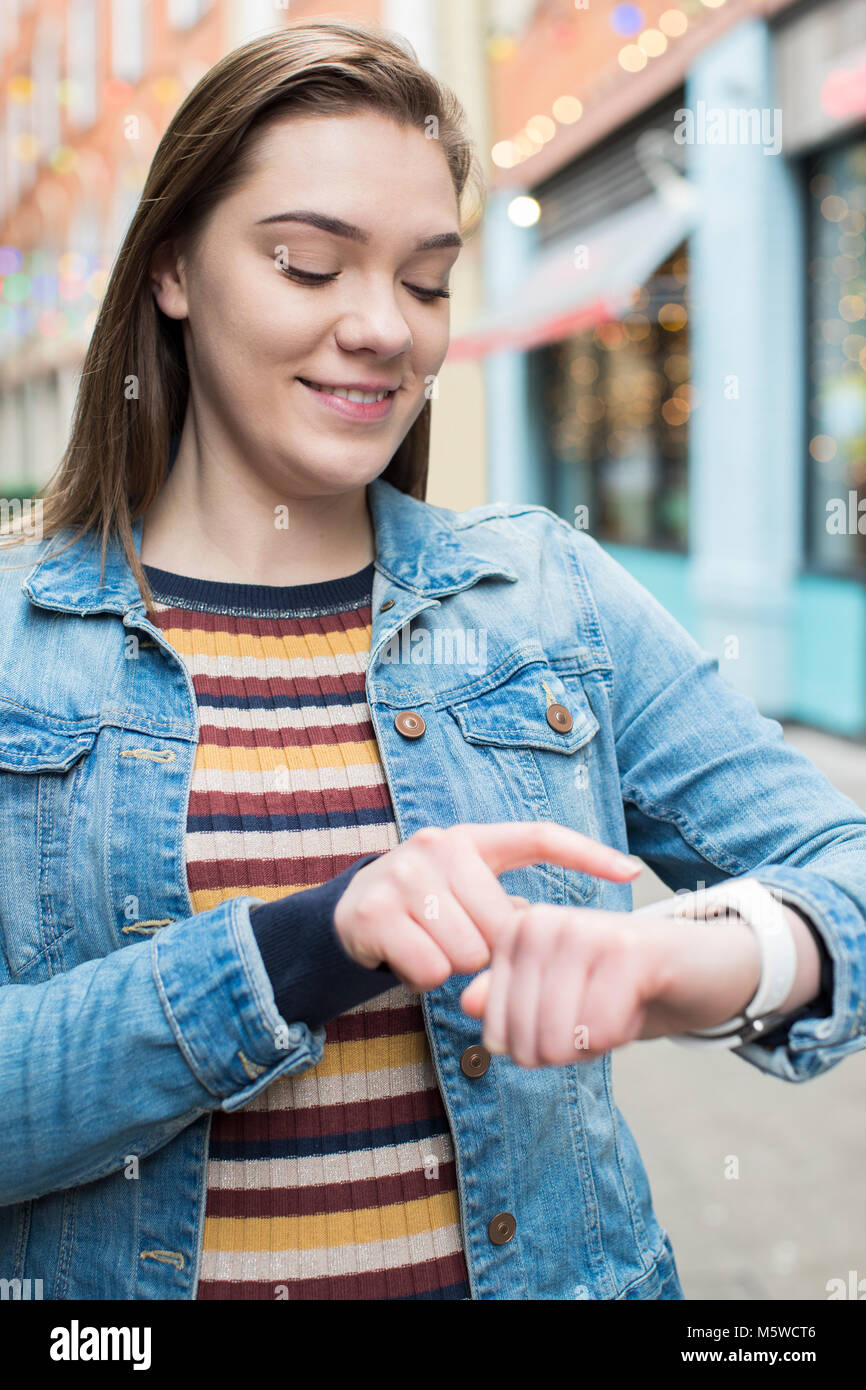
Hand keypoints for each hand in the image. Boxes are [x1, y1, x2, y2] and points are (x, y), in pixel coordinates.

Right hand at [332, 822, 639, 993]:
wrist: (352, 912)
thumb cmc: (426, 907)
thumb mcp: (467, 893)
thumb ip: (508, 907)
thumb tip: (563, 936)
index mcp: (472, 838)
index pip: (538, 837)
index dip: (587, 854)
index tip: (631, 872)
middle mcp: (438, 844)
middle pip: (501, 926)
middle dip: (486, 949)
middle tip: (458, 939)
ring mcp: (404, 873)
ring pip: (466, 953)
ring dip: (454, 964)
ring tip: (431, 945)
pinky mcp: (376, 910)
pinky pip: (430, 969)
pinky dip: (424, 977)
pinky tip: (408, 957)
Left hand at [459, 902, 762, 1066]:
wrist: (701, 965)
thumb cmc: (621, 986)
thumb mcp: (559, 998)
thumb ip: (508, 1000)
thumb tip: (468, 1003)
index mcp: (517, 932)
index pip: (495, 1030)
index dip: (533, 1052)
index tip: (566, 1024)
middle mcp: (543, 922)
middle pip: (525, 1038)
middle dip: (564, 1053)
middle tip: (595, 1024)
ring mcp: (584, 930)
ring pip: (559, 1037)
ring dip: (592, 1046)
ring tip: (614, 1012)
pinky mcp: (627, 949)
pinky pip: (600, 1029)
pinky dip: (618, 1037)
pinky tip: (634, 1008)